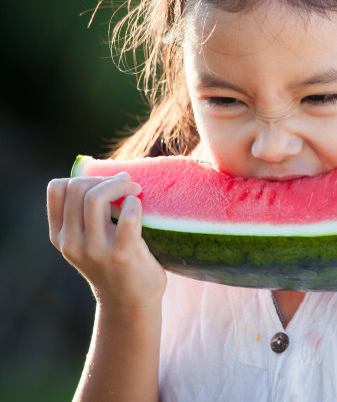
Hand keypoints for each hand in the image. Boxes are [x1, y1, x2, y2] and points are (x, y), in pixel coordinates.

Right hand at [47, 173, 166, 311]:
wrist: (129, 304)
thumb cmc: (113, 264)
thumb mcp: (88, 240)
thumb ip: (88, 212)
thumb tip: (112, 171)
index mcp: (60, 235)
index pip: (57, 189)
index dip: (83, 177)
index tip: (104, 184)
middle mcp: (72, 242)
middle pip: (78, 187)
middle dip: (106, 178)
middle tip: (126, 184)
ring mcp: (95, 250)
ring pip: (96, 197)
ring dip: (121, 184)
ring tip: (135, 189)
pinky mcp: (121, 254)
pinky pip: (129, 216)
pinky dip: (136, 202)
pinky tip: (140, 205)